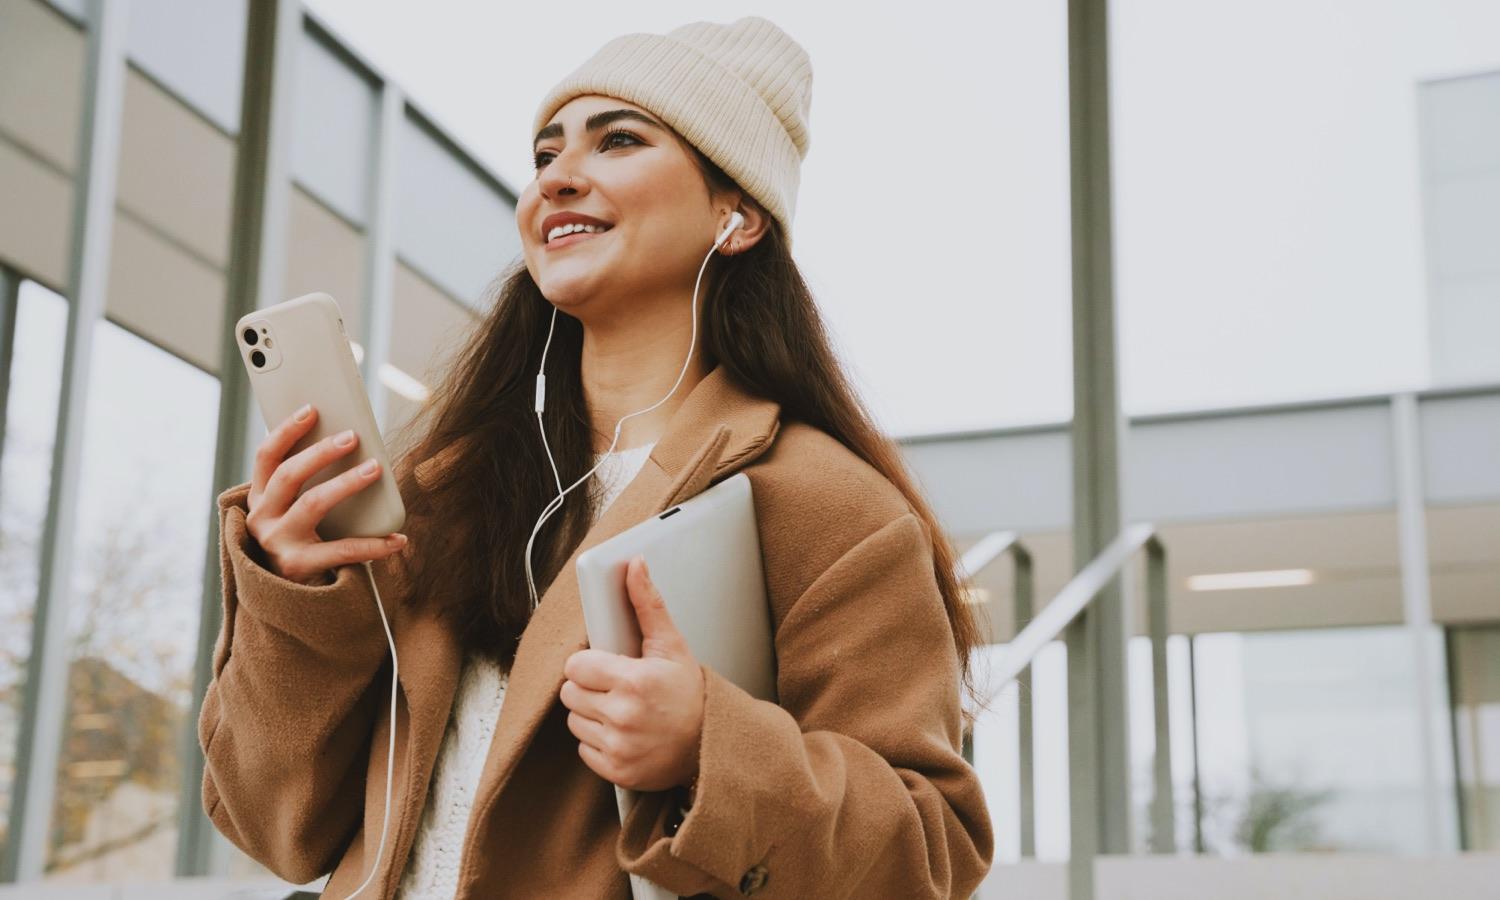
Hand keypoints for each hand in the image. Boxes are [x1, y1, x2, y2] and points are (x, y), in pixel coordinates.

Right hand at [244, 404, 406, 584]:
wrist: (284, 598)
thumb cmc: (298, 540)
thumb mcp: (291, 510)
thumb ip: (307, 483)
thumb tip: (347, 443)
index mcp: (259, 498)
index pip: (266, 456)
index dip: (287, 431)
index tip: (312, 409)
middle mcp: (261, 518)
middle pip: (289, 475)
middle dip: (321, 452)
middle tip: (353, 437)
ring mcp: (277, 542)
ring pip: (312, 503)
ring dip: (346, 483)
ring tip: (375, 468)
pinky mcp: (298, 566)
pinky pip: (341, 550)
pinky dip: (374, 544)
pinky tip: (398, 539)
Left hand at [561, 555, 704, 792]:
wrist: (712, 745)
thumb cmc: (690, 693)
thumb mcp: (672, 646)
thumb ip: (647, 604)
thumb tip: (634, 565)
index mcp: (634, 681)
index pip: (575, 666)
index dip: (590, 663)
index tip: (607, 666)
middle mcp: (623, 716)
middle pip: (569, 693)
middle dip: (588, 687)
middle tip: (616, 688)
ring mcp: (619, 747)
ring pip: (574, 720)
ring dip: (591, 714)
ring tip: (621, 710)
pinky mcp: (616, 771)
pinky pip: (583, 748)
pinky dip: (598, 741)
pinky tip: (623, 733)